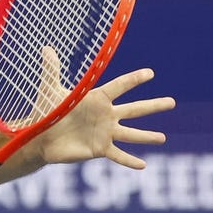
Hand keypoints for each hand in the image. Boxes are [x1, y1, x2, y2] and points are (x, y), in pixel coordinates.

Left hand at [35, 67, 175, 168]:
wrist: (40, 137)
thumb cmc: (47, 111)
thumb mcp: (50, 90)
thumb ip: (51, 70)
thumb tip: (45, 47)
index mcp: (97, 98)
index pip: (119, 87)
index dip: (133, 80)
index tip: (150, 73)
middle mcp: (105, 115)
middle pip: (134, 109)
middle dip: (153, 106)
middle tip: (172, 102)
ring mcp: (104, 133)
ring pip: (131, 134)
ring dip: (147, 136)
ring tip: (163, 138)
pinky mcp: (99, 149)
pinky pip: (118, 155)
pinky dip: (130, 161)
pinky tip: (143, 166)